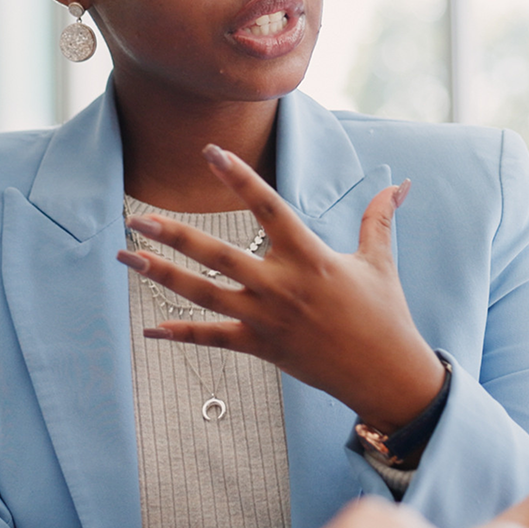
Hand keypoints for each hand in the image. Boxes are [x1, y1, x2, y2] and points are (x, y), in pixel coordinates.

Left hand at [117, 144, 444, 430]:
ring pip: (204, 294)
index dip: (239, 178)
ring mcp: (267, 319)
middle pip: (218, 255)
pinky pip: (215, 338)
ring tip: (128, 258)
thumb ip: (378, 219)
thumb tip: (399, 185)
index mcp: (310, 257)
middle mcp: (282, 286)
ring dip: (163, 276)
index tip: (210, 152)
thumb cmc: (385, 314)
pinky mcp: (262, 347)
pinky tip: (151, 327)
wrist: (386, 375)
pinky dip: (182, 333)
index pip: (268, 207)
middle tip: (137, 218)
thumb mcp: (380, 262)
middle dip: (174, 236)